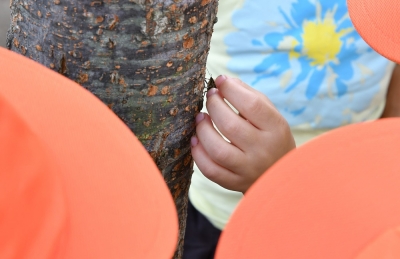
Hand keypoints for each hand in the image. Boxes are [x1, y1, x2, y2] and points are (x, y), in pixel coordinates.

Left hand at [191, 75, 295, 192]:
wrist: (281, 174)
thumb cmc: (272, 138)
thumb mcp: (271, 116)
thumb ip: (250, 96)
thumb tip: (224, 81)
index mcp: (276, 129)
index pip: (252, 105)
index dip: (231, 90)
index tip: (220, 81)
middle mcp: (262, 150)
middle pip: (230, 125)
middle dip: (214, 106)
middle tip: (210, 97)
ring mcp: (248, 169)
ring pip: (217, 149)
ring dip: (203, 129)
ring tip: (200, 118)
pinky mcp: (235, 182)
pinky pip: (211, 170)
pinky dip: (198, 154)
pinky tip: (196, 140)